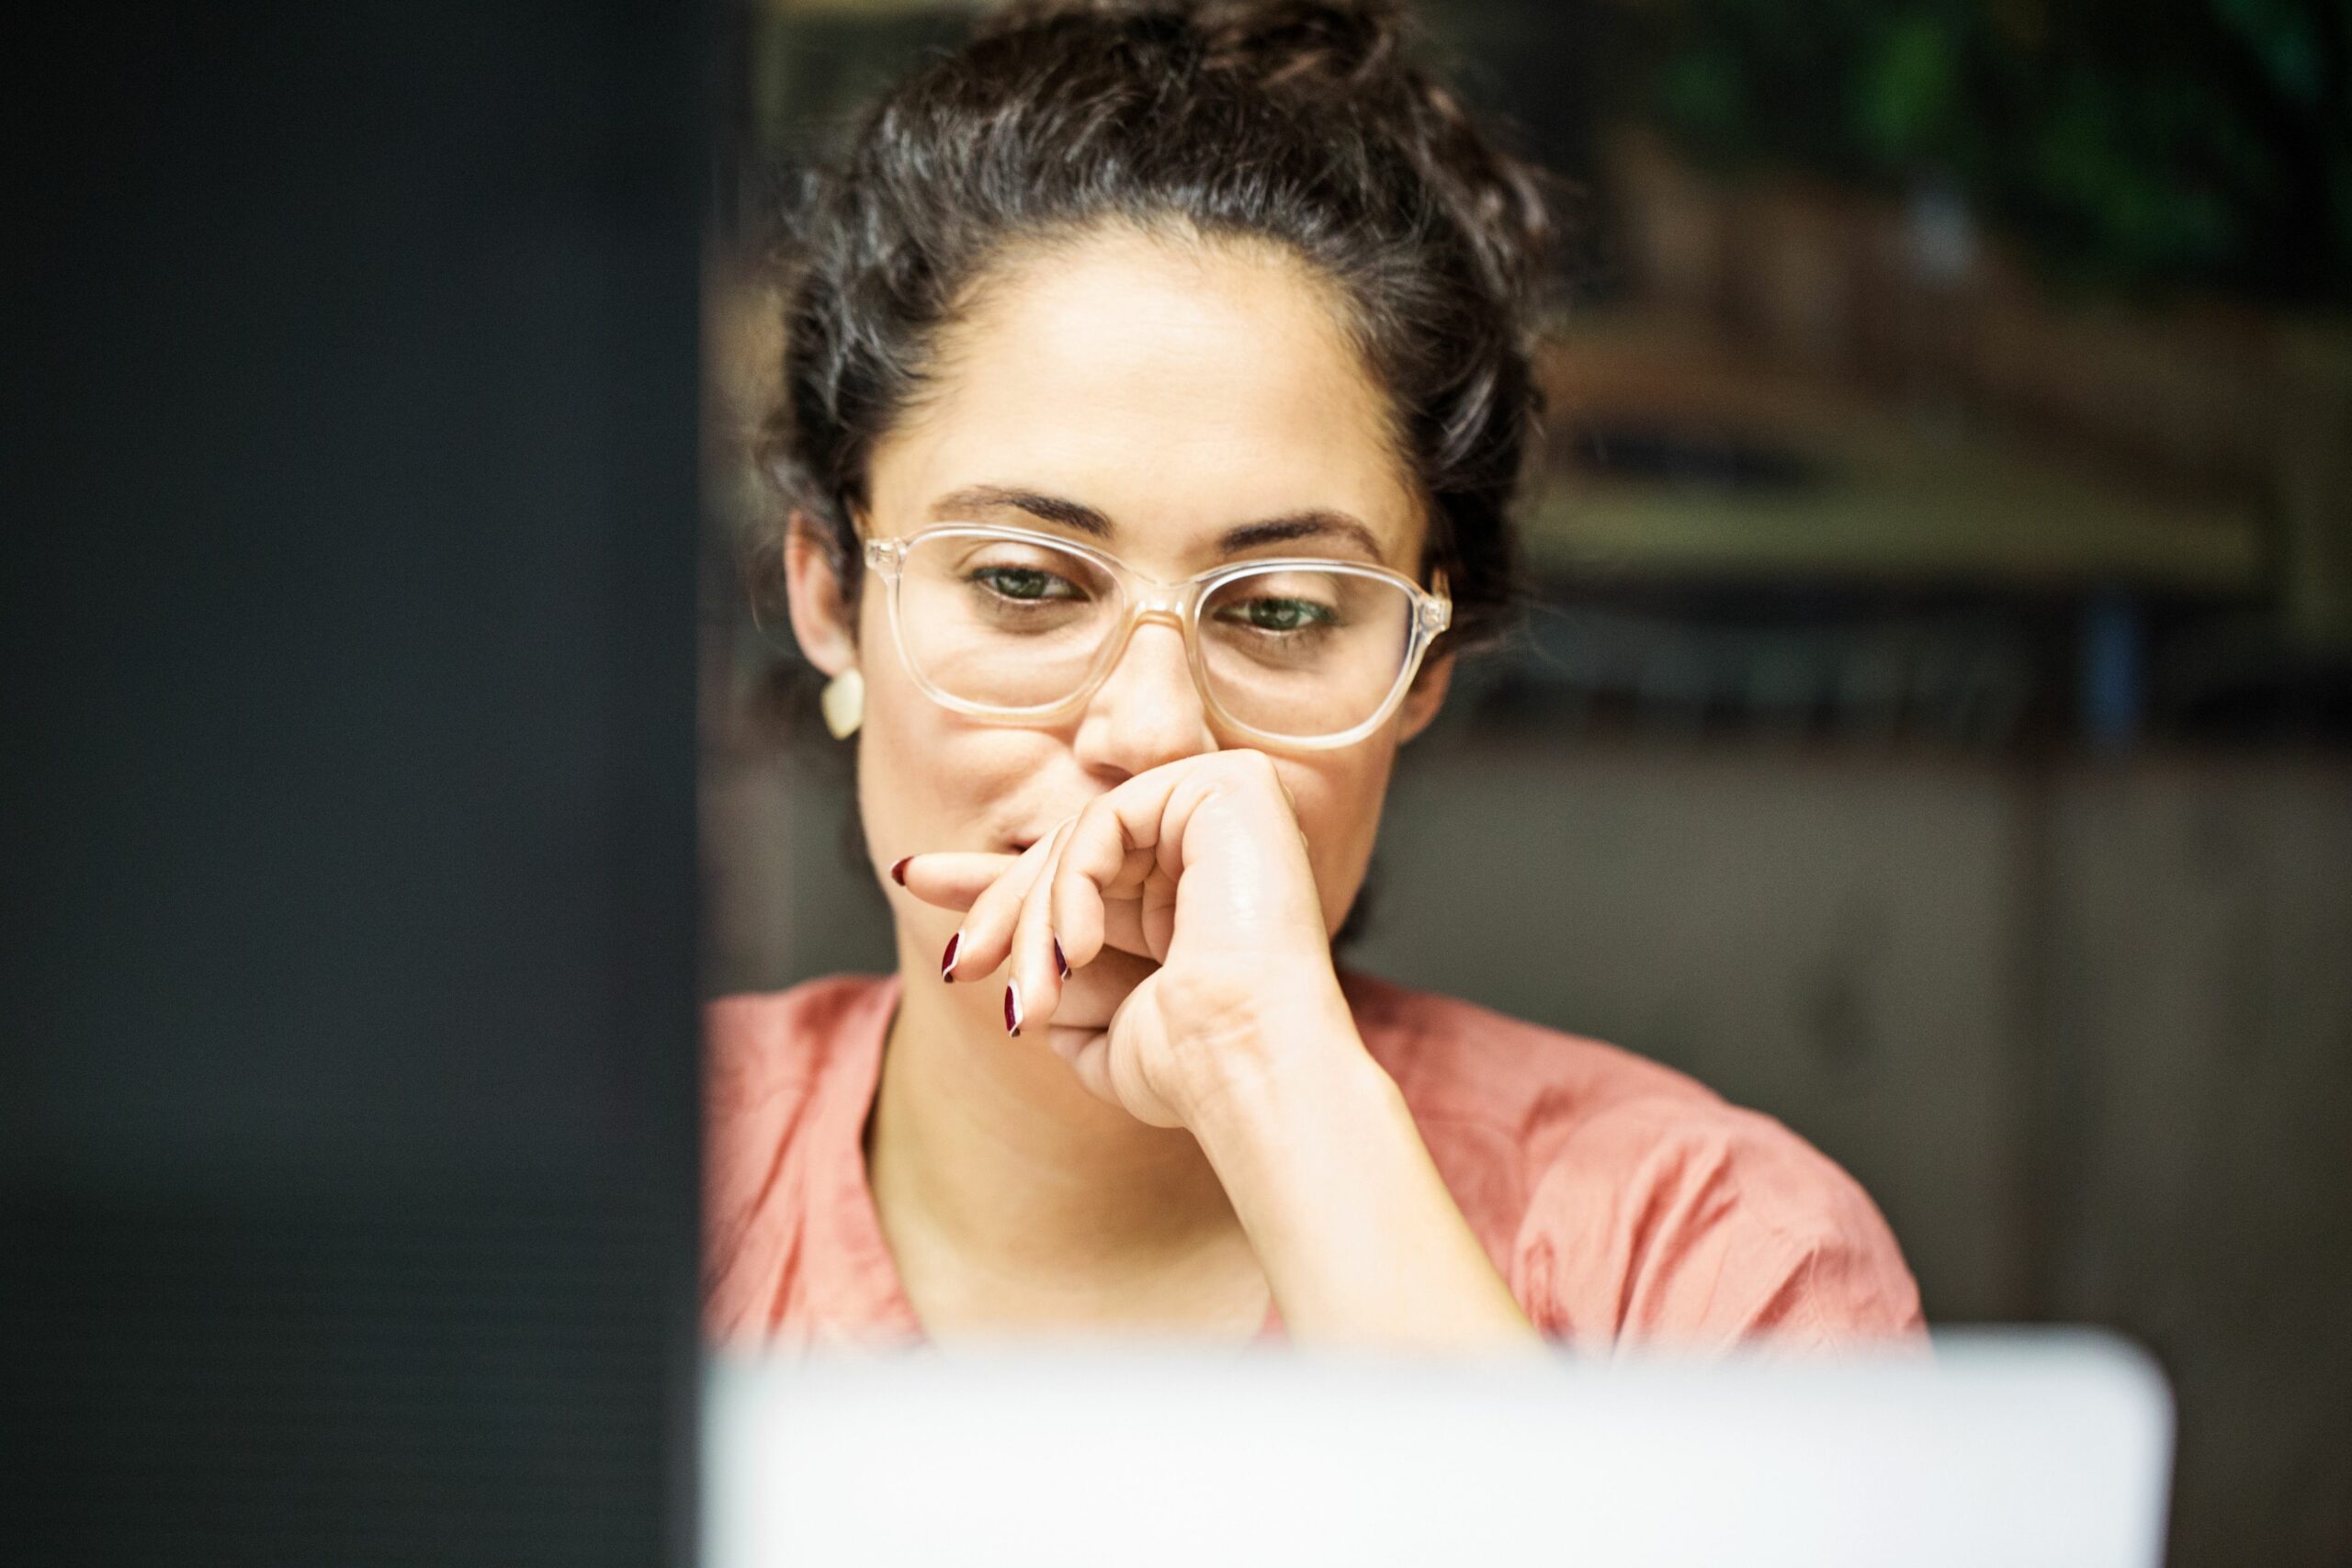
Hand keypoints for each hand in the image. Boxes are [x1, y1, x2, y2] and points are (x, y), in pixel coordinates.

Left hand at [901, 750, 1357, 1128]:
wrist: (1247, 1067)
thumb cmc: (1187, 1066)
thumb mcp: (1091, 1019)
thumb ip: (1048, 969)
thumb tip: (977, 944)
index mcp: (1186, 895)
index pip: (1077, 868)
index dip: (992, 878)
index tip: (911, 874)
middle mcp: (1210, 843)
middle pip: (1069, 848)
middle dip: (998, 907)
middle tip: (958, 962)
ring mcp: (1224, 809)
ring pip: (1079, 835)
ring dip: (1033, 918)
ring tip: (1033, 996)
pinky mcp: (1232, 785)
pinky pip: (1106, 817)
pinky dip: (1073, 883)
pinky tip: (1076, 949)